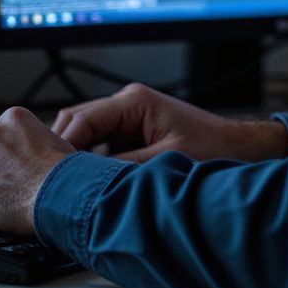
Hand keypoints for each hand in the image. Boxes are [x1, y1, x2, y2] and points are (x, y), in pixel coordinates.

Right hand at [51, 82, 287, 162]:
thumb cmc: (211, 148)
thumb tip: (85, 182)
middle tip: (54, 183)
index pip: (81, 119)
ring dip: (78, 157)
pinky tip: (92, 183)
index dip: (62, 147)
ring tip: (71, 186)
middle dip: (64, 151)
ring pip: (86, 134)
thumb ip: (122, 168)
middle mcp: (128, 103)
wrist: (238, 148)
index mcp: (134, 101)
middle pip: (77, 122)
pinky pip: (101, 143)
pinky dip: (93, 162)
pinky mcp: (133, 131)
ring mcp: (129, 116)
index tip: (49, 175)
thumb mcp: (164, 162)